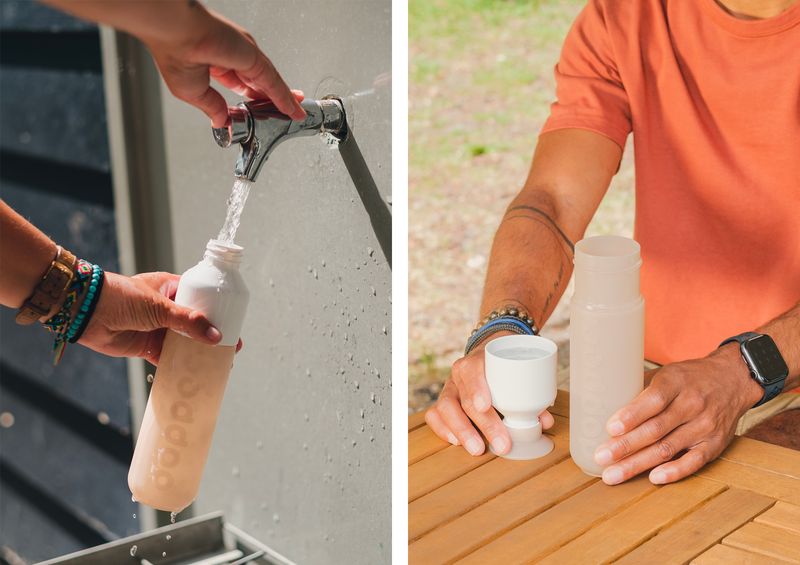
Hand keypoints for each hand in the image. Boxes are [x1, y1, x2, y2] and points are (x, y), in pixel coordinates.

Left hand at [77, 271, 241, 365]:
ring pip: (185, 342)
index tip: (234, 321)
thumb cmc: (121, 297)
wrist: (86, 312)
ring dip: (199, 352)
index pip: (201, 298)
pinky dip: (181, 365)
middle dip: (213, 335)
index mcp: (171, 288)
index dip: (218, 310)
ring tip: (219, 362)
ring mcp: (157, 328)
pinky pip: (168, 358)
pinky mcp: (147, 347)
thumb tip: (215, 335)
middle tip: (231, 347)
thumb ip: (188, 322)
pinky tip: (196, 372)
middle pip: (196, 323)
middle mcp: (166, 308)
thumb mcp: (159, 306)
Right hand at [144, 4, 305, 126]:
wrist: (175, 33)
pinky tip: (293, 108)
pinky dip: (285, 97)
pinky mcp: (254, 58)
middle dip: (274, 99)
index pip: (241, 85)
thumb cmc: (174, 53)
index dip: (253, 99)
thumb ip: (213, 108)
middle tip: (287, 112)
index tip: (261, 111)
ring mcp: (245, 56)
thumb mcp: (194, 93)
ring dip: (285, 99)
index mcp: (215, 63)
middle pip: (260, 84)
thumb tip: (222, 122)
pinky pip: (273, 82)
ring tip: (297, 114)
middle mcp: (233, 57)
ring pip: (270, 83)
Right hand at [425, 332, 554, 455]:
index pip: (472, 371)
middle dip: (483, 424)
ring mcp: (449, 389)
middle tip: (501, 443)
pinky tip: (456, 442)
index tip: (486, 406)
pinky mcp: (444, 402)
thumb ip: (530, 396)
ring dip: (462, 431)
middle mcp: (458, 375)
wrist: (487, 356)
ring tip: (478, 449)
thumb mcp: (516, 373)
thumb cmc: (503, 368)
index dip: (477, 388)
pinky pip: (434, 416)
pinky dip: (443, 430)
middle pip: (465, 399)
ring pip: (445, 408)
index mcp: (476, 361)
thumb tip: (545, 421)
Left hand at [592, 344, 762, 485]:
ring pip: (668, 448)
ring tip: (613, 474)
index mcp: (676, 382)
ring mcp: (705, 426)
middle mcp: (692, 404)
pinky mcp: (715, 444)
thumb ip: (640, 388)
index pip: (653, 400)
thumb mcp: (666, 372)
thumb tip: (605, 404)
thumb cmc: (690, 377)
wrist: (734, 379)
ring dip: (638, 464)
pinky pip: (693, 462)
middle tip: (601, 458)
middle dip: (625, 446)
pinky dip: (674, 472)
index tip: (610, 428)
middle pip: (655, 429)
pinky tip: (652, 478)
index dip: (631, 415)